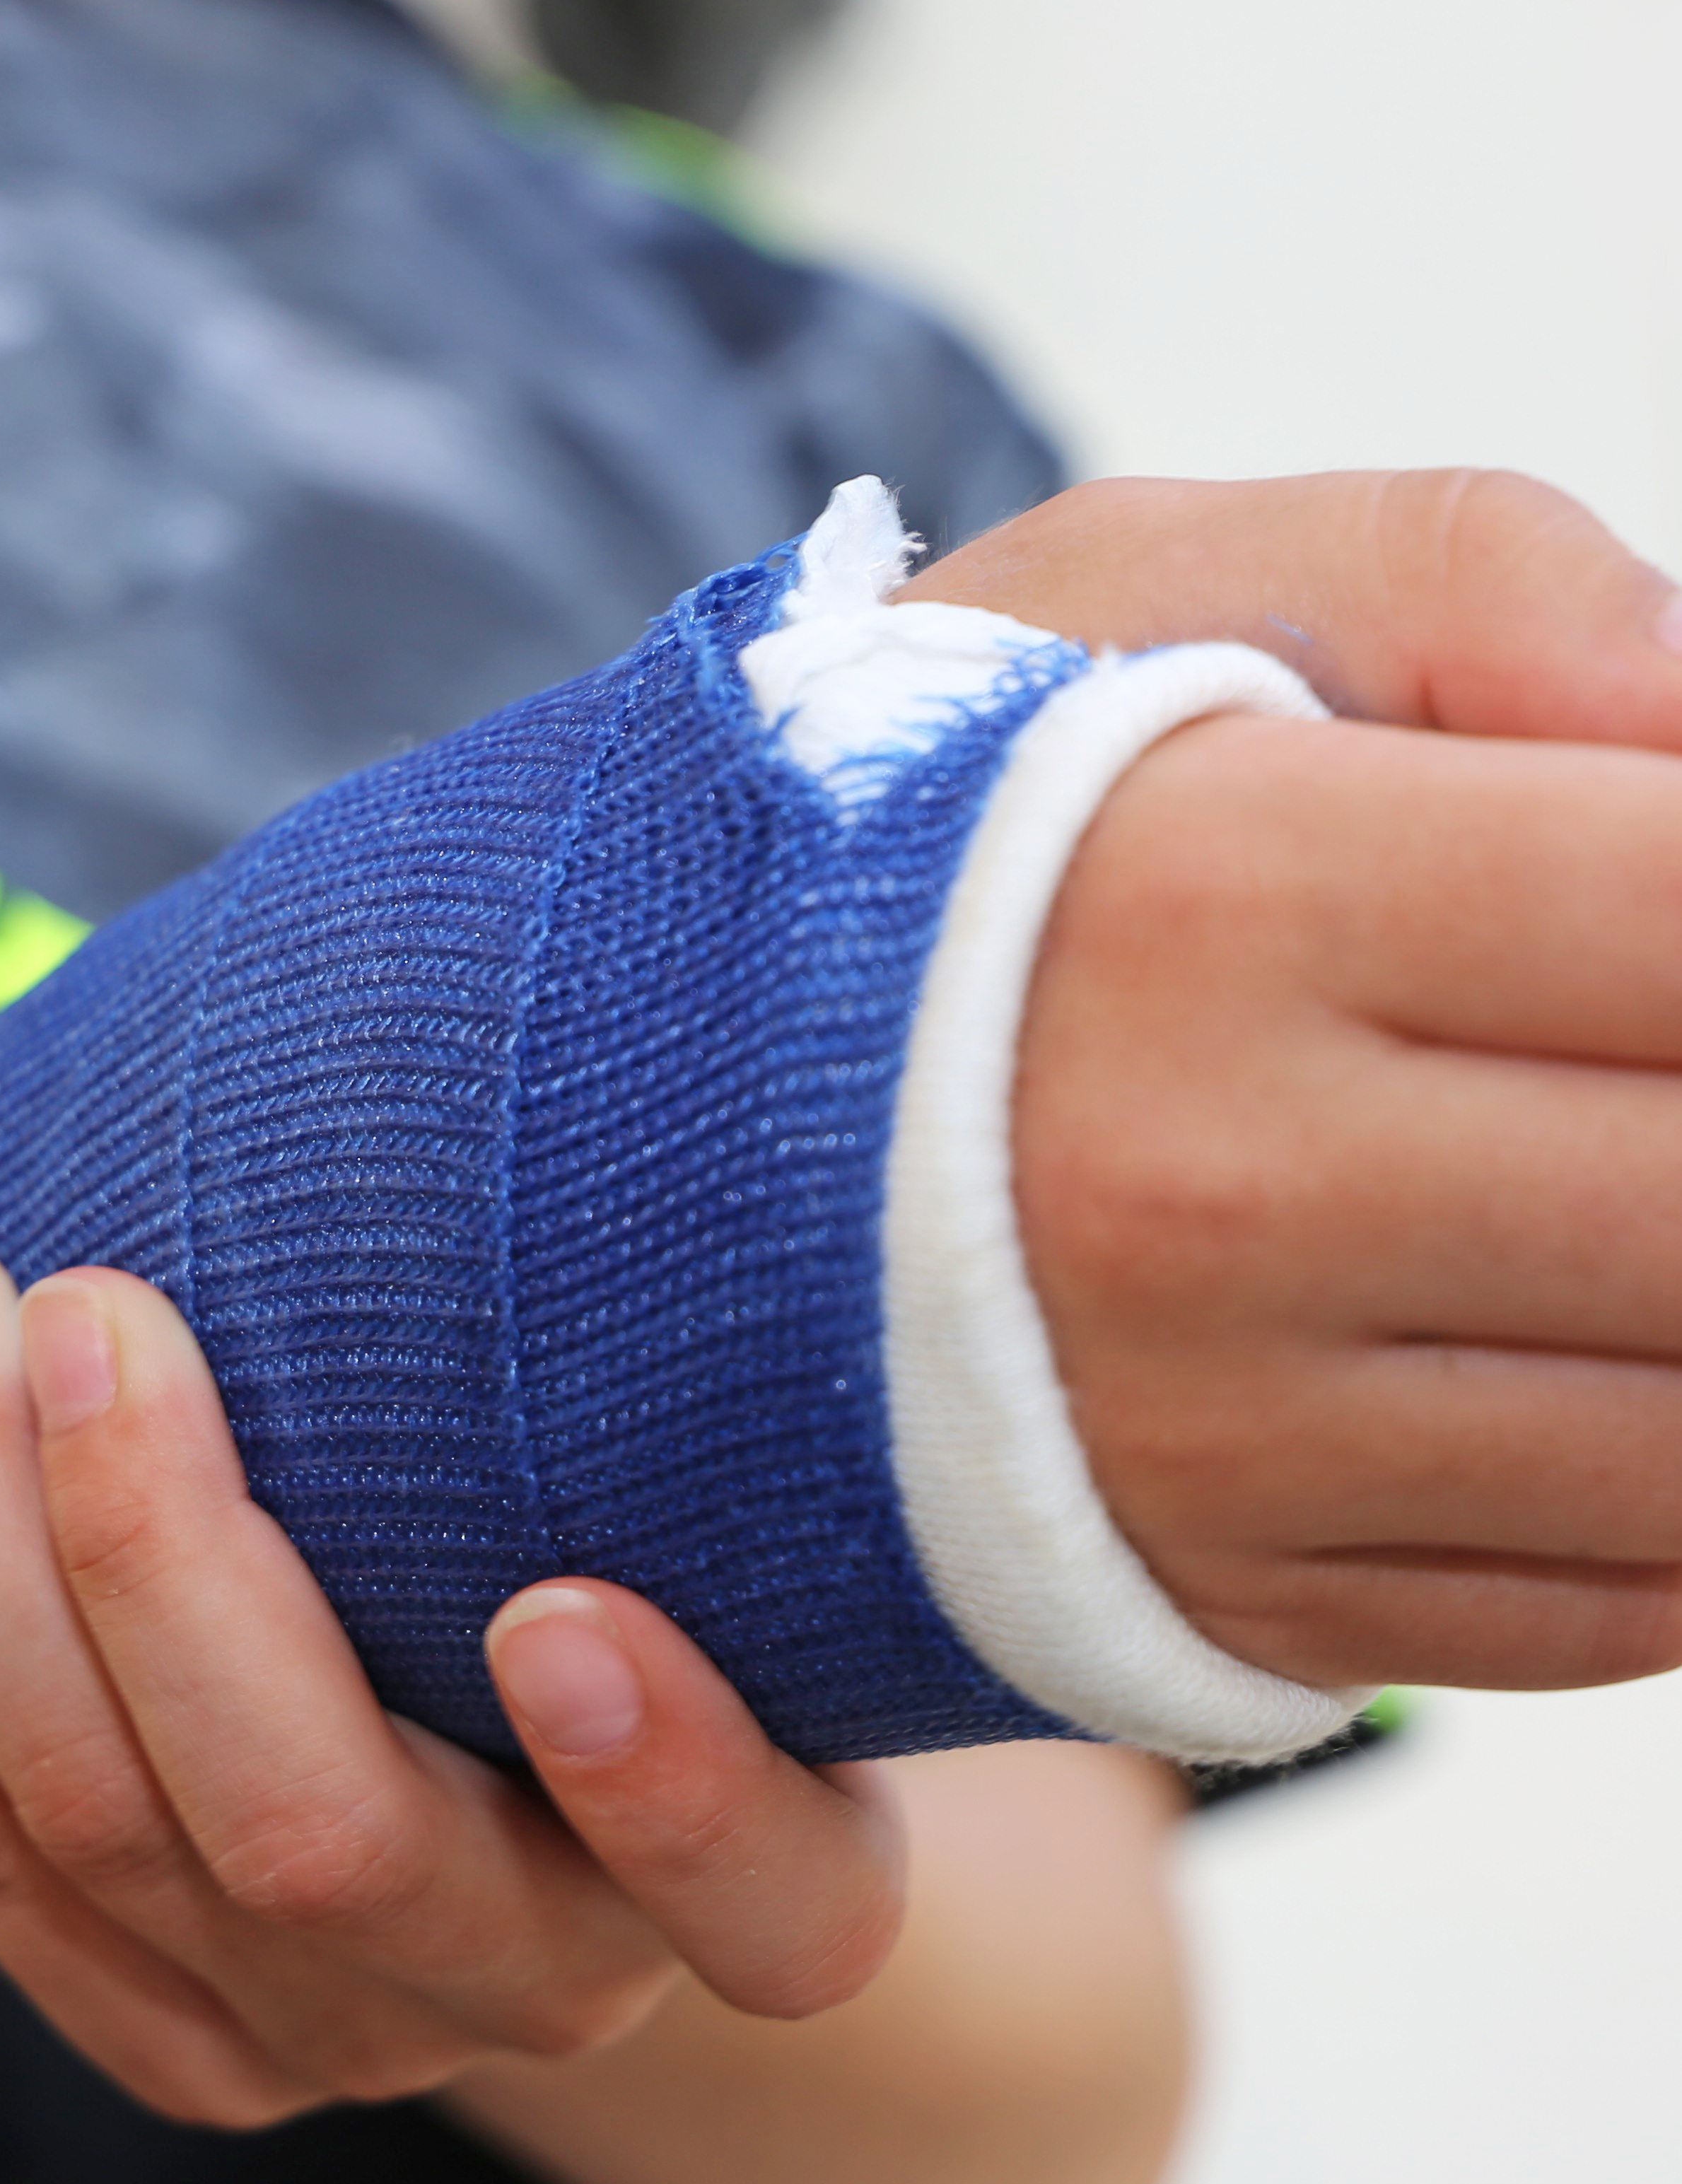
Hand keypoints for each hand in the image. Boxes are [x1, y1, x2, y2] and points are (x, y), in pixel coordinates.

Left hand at [0, 1236, 904, 2125]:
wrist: (510, 1729)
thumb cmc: (638, 1523)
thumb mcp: (715, 1472)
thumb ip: (678, 1384)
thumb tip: (573, 1089)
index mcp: (758, 1888)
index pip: (767, 1908)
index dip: (666, 1791)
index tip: (556, 1611)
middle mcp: (536, 1987)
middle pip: (312, 1837)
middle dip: (151, 1553)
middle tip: (86, 1305)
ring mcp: (325, 2032)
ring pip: (92, 1833)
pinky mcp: (162, 2031)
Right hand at [899, 471, 1681, 1693]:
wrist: (608, 1131)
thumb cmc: (915, 833)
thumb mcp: (1135, 590)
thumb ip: (1481, 582)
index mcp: (1217, 900)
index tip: (1678, 902)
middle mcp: (1214, 1192)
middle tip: (1646, 1052)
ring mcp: (1216, 1434)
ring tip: (1614, 1178)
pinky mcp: (1229, 1599)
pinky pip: (1611, 1601)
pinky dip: (1671, 1493)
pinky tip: (1590, 1343)